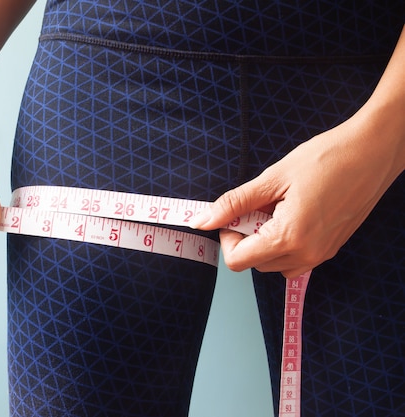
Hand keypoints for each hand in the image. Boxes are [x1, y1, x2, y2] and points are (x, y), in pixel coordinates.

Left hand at [191, 118, 402, 277]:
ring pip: (275, 264)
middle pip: (255, 264)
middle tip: (257, 206)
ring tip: (276, 208)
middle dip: (246, 238)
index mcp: (290, 238)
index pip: (238, 261)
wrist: (374, 150)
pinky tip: (292, 212)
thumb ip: (234, 203)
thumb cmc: (327, 158)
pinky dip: (284, 242)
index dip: (227, 238)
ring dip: (265, 242)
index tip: (233, 215)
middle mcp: (308, 254)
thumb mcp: (272, 178)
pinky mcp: (331, 248)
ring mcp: (322, 254)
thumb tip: (203, 220)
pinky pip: (296, 258)